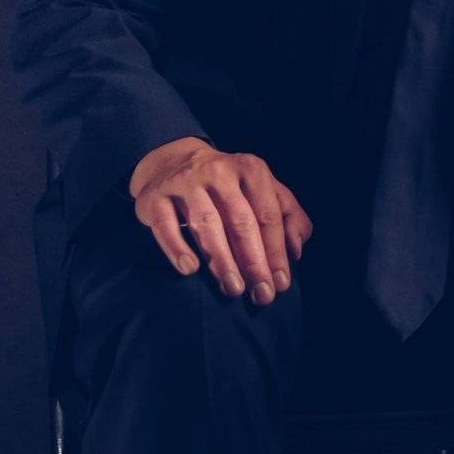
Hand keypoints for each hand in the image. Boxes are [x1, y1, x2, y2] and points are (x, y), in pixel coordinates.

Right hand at [128, 136, 313, 303]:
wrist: (173, 161)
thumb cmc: (228, 185)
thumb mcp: (262, 189)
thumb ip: (288, 215)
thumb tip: (297, 250)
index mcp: (251, 169)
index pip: (268, 214)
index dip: (276, 250)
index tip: (281, 282)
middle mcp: (219, 172)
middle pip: (240, 221)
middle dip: (254, 261)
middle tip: (261, 293)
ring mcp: (185, 183)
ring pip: (206, 224)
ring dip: (222, 259)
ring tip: (233, 288)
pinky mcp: (156, 198)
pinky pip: (165, 225)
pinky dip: (177, 247)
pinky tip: (190, 269)